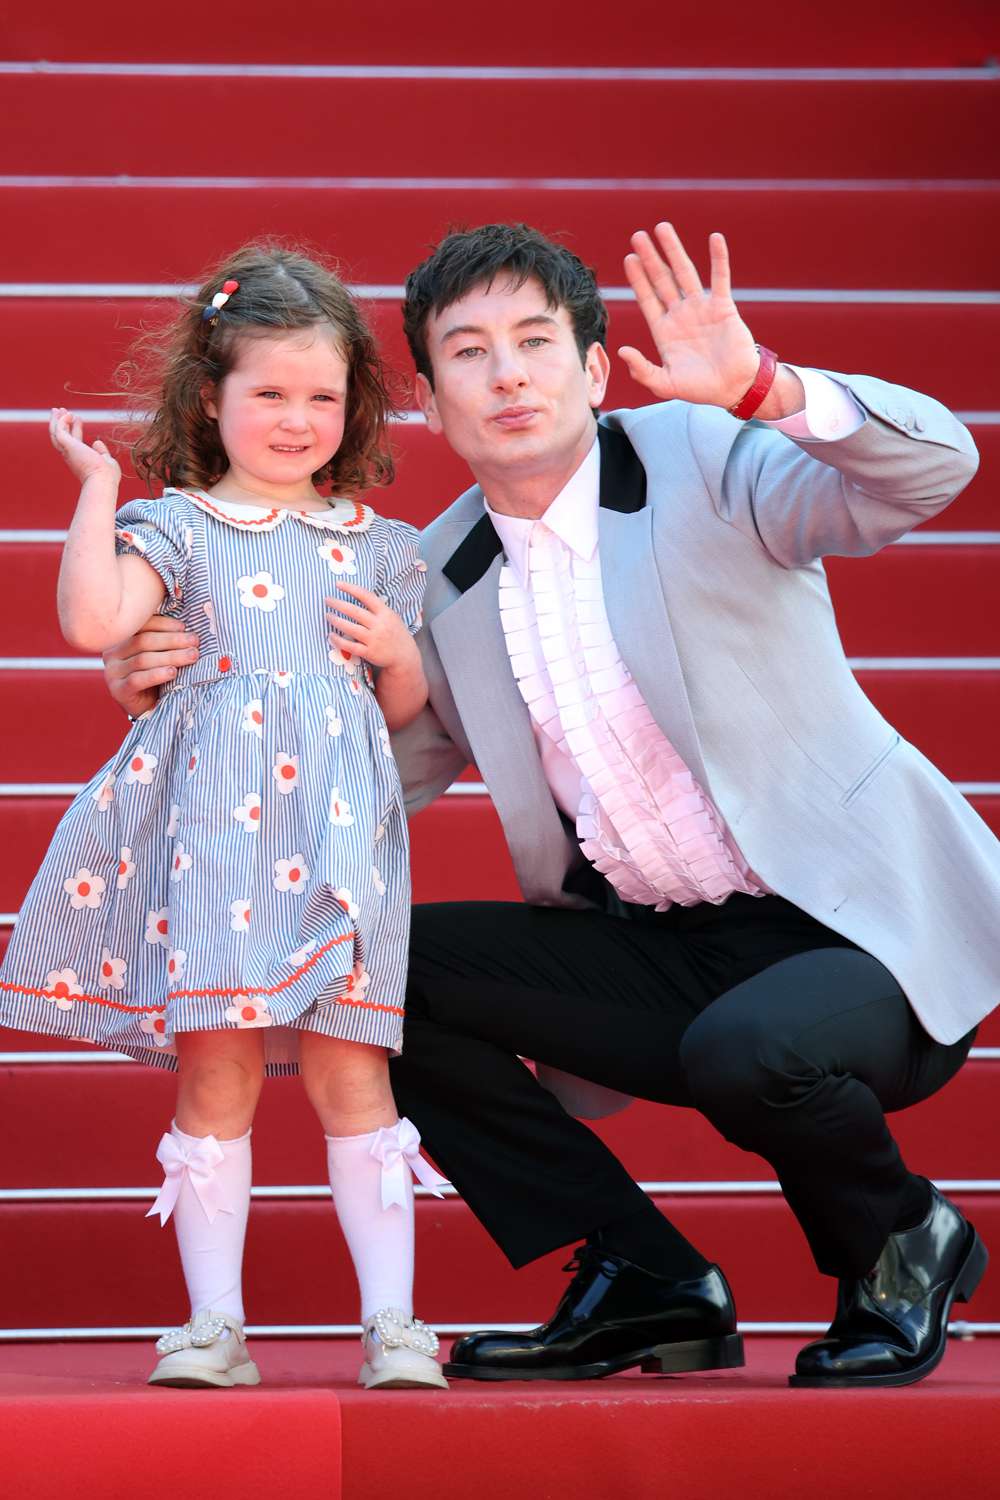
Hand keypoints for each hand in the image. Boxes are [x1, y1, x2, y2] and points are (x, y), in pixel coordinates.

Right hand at [50, 408, 121, 485]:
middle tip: (61, 410)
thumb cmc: (107, 476)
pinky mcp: (67, 446)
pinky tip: (69, 414)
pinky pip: (60, 430)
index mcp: (79, 459)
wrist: (102, 481)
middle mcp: (70, 455)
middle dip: (60, 422)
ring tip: (58, 409)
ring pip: (55, 433)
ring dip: (56, 420)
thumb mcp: (106, 461)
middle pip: (60, 436)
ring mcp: (68, 451)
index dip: (75, 428)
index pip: (74, 441)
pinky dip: (62, 421)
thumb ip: (101, 452)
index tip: (78, 418)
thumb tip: (97, 442)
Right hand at [102, 615, 199, 718]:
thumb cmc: (157, 677)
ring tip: (192, 656)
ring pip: (143, 660)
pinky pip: (137, 680)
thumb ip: (164, 640)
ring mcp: (112, 673)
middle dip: (172, 640)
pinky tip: (173, 672)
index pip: (141, 626)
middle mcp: (112, 654)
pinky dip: (157, 675)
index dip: (164, 624)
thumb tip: (187, 628)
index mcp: (120, 639)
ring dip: (171, 656)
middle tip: (194, 641)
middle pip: (143, 641)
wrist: (149, 708)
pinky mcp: (118, 690)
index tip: (184, 627)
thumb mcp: (159, 654)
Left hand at [325, 585, 419, 675]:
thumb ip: (377, 608)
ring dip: (336, 621)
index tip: (338, 584)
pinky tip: (331, 636)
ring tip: (327, 615)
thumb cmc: (395, 633)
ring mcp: (374, 639)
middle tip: (327, 599)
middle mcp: (379, 625)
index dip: (351, 588)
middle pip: (354, 611)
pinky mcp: (369, 653)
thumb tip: (358, 595)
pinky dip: (339, 641)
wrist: (405, 657)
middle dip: (338, 604)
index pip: (366, 596)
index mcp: (385, 613)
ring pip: (350, 628)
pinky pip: (350, 646)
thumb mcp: (391, 616)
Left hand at [618, 224, 760, 408]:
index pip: (647, 299)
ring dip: (674, 250)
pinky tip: (714, 238)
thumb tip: (622, 351)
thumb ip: (642, 370)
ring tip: (663, 228)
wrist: (734, 388)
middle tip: (637, 236)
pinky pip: (720, 278)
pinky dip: (718, 258)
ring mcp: (701, 309)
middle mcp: (680, 315)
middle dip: (649, 258)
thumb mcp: (664, 384)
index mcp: (664, 331)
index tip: (629, 259)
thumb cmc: (699, 389)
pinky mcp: (723, 306)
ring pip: (685, 273)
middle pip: (661, 280)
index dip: (638, 279)